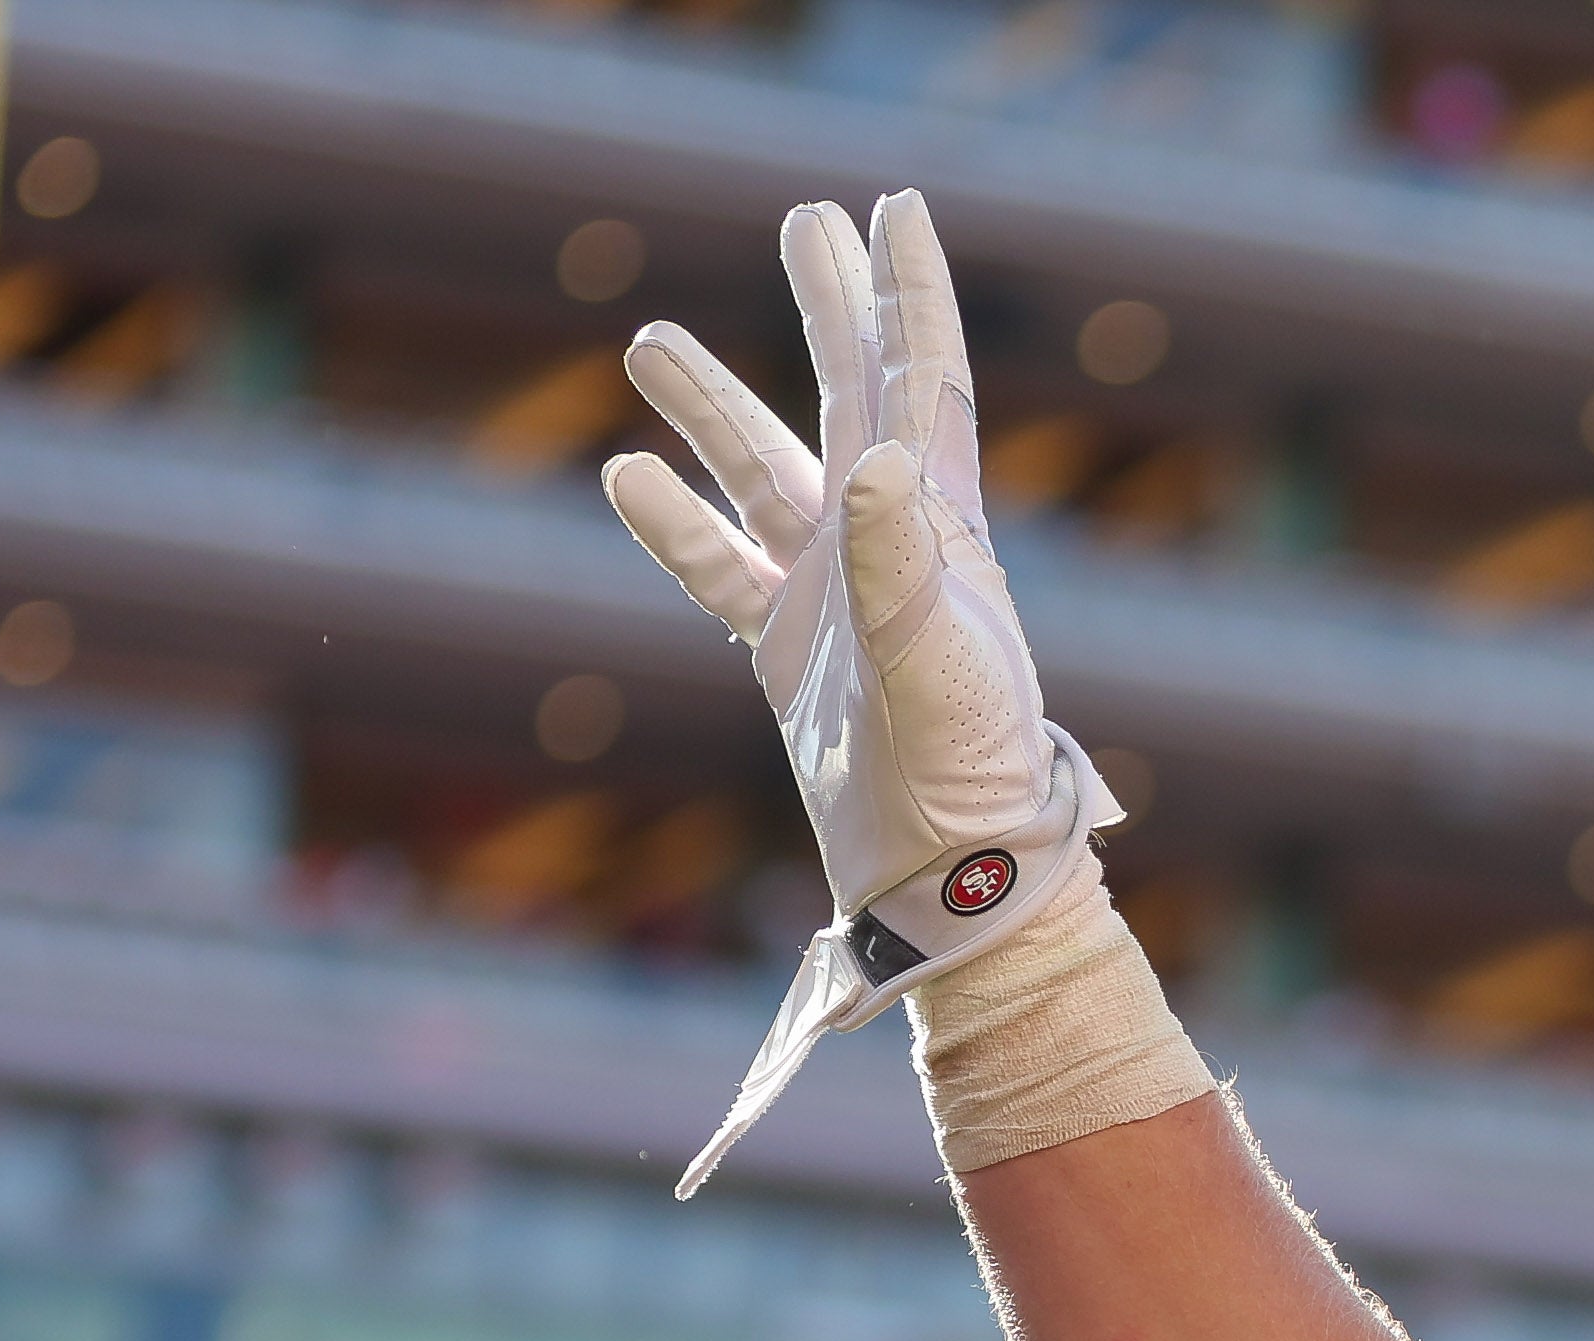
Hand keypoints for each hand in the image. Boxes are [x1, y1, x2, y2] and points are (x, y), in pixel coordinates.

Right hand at [598, 191, 1121, 1186]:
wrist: (959, 883)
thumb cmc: (972, 780)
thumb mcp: (940, 662)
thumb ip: (902, 564)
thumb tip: (874, 461)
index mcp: (940, 530)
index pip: (924, 380)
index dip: (910, 290)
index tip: (895, 205)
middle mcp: (890, 548)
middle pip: (853, 396)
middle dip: (830, 308)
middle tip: (806, 220)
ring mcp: (836, 600)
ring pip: (766, 474)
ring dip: (716, 408)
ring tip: (648, 337)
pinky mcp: (791, 657)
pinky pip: (721, 572)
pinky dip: (675, 526)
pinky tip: (621, 475)